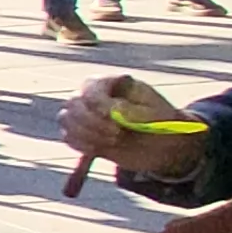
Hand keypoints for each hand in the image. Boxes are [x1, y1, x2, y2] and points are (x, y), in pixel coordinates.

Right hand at [58, 74, 208, 183]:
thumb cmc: (163, 123)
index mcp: (112, 83)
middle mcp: (94, 96)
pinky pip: (69, 138)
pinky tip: (101, 149)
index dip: (97, 104)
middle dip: (91, 122)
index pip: (90, 88)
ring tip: (112, 141)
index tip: (114, 120)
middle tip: (116, 134)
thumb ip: (131, 109)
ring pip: (66, 120)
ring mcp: (86, 115)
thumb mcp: (154, 113)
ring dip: (86, 134)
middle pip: (73, 104)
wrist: (166, 146)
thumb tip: (110, 110)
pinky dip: (82, 145)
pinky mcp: (83, 134)